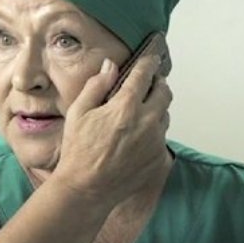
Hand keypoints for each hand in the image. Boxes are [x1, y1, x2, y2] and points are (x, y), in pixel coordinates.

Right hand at [52, 53, 172, 209]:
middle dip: (158, 83)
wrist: (87, 189)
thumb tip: (110, 66)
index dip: (150, 60)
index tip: (154, 53)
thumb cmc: (78, 151)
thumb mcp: (79, 112)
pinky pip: (161, 136)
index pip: (144, 74)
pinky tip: (136, 137)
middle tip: (148, 83)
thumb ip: (96, 85)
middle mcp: (147, 121)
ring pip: (164, 114)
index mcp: (126, 106)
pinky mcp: (158, 158)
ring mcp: (155, 141)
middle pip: (164, 92)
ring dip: (156, 108)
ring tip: (139, 113)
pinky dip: (153, 131)